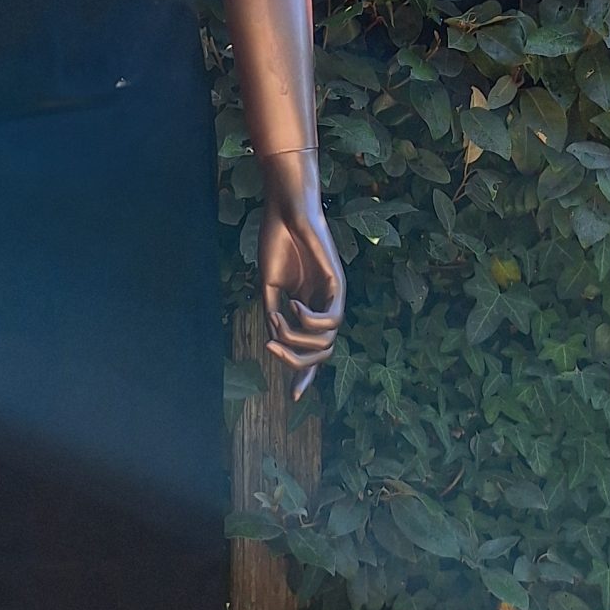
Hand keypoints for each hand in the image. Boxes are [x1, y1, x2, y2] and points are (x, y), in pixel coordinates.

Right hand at [258, 150, 344, 400]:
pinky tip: (293, 304)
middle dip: (295, 361)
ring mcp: (334, 296)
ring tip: (278, 317)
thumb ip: (274, 315)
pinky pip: (332, 320)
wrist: (285, 211)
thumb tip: (277, 343)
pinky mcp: (339, 284)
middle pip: (322, 354)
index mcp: (308, 307)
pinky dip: (309, 320)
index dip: (304, 376)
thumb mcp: (269, 287)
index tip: (293, 398)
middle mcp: (324, 306)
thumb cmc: (277, 242)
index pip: (312, 351)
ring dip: (297, 339)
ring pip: (327, 342)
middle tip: (270, 348)